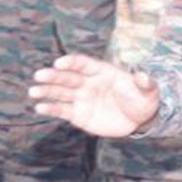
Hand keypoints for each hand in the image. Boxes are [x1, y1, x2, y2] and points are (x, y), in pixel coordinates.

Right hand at [28, 54, 159, 137]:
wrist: (139, 119)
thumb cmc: (142, 99)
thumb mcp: (148, 91)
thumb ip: (144, 83)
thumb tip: (144, 75)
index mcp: (101, 71)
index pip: (84, 64)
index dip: (72, 62)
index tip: (60, 62)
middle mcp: (88, 82)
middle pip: (67, 77)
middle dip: (53, 76)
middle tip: (39, 75)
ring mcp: (81, 98)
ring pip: (61, 93)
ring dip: (46, 91)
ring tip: (33, 91)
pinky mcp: (78, 114)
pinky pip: (62, 110)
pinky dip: (51, 108)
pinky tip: (39, 107)